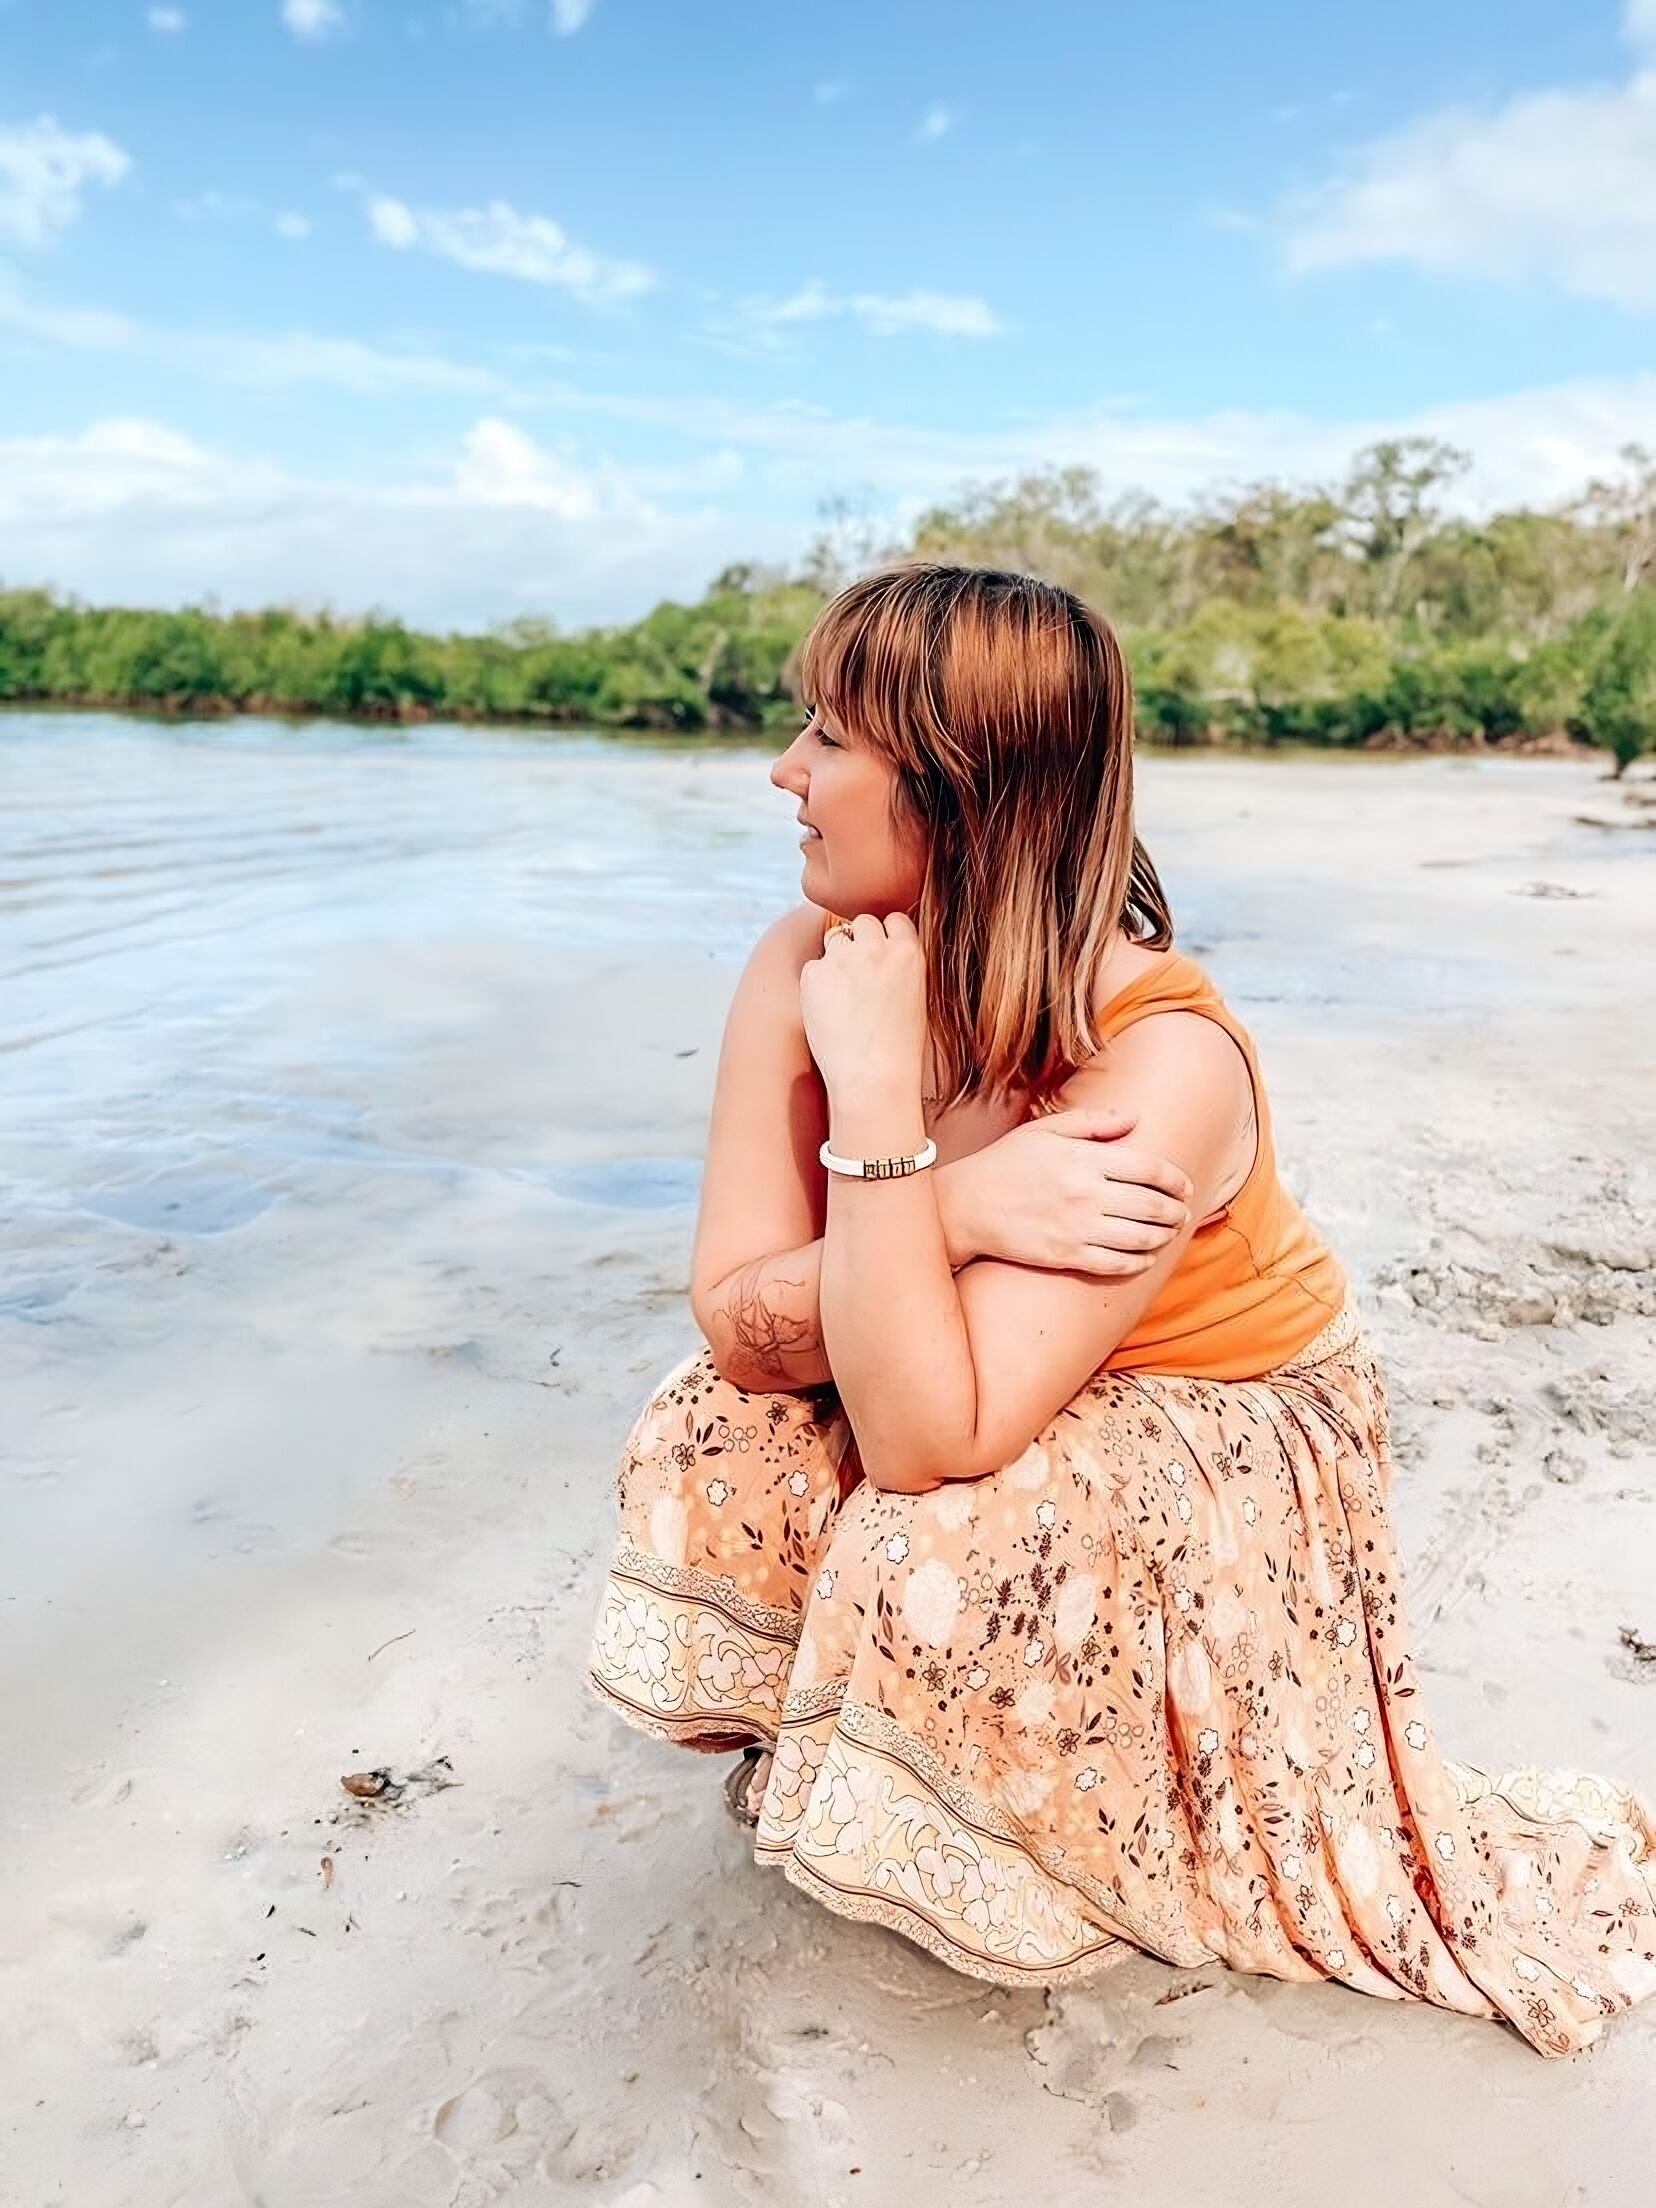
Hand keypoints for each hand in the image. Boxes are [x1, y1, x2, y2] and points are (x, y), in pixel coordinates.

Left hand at [799, 912, 927, 1100]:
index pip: (894, 920)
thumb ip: (902, 968)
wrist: (873, 1078)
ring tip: (843, 998)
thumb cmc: (900, 1051)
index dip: (885, 936)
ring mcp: (843, 958)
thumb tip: (885, 955)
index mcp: (910, 953)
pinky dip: (817, 985)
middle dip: (859, 942)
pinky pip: (813, 967)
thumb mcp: (918, 999)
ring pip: (835, 940)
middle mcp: (876, 947)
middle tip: (858, 977)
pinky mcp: (814, 974)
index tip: (881, 956)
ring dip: (837, 959)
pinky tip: (828, 1012)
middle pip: (863, 923)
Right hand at [958, 1106, 1193, 1276]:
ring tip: (1168, 1233)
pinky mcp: (1066, 1255)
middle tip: (1182, 1213)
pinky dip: (1139, 1261)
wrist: (965, 1205)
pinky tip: (1144, 1256)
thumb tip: (1134, 1118)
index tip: (1184, 1186)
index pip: (1150, 1168)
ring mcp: (1077, 1228)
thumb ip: (1093, 1123)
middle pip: (1153, 1206)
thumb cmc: (1006, 1163)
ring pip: (1141, 1237)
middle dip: (1176, 1211)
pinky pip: (1117, 1263)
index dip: (1175, 1179)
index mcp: (1085, 1159)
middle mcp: (1086, 1194)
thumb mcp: (1046, 1130)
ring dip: (1163, 1236)